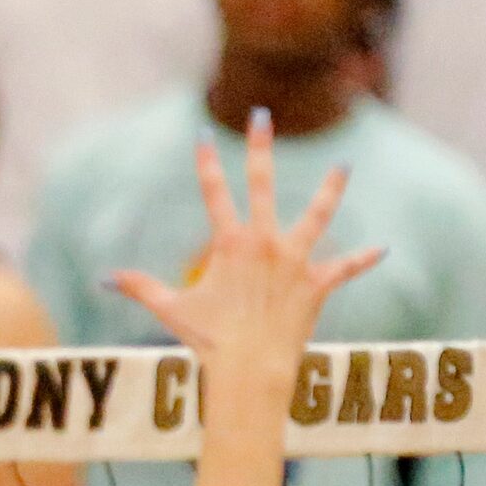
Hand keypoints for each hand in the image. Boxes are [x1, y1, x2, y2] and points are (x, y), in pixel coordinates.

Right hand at [108, 112, 380, 406]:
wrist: (251, 369)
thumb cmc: (208, 340)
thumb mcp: (169, 309)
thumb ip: (139, 288)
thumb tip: (104, 279)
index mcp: (228, 244)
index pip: (213, 193)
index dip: (206, 163)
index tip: (203, 135)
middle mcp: (264, 243)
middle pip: (261, 184)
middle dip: (260, 146)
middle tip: (262, 115)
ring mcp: (294, 261)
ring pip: (317, 215)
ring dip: (330, 189)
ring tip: (343, 164)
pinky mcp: (317, 284)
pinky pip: (345, 268)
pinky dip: (363, 259)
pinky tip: (381, 248)